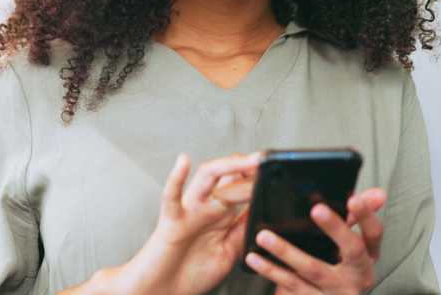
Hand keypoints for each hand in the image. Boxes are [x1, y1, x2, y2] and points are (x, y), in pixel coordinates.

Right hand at [112, 151, 261, 294]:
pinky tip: (182, 162)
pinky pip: (172, 197)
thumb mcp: (228, 253)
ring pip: (206, 178)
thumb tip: (263, 213)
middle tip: (268, 161)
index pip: (241, 187)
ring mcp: (189, 210)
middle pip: (229, 177)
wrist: (162, 289)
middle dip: (249, 169)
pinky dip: (176, 179)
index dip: (258, 178)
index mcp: (220, 214)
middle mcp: (206, 207)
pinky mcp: (171, 220)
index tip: (278, 170)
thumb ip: (242, 232)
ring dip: (227, 166)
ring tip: (247, 160)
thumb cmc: (190, 272)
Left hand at [244, 188, 386, 294]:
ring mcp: (336, 291)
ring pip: (313, 269)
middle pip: (351, 250)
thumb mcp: (353, 246)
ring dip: (288, 251)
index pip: (374, 233)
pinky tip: (255, 258)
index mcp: (367, 256)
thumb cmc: (341, 268)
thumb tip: (378, 193)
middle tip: (316, 209)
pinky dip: (271, 271)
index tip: (353, 198)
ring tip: (265, 235)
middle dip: (336, 228)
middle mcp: (357, 276)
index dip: (366, 215)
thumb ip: (358, 217)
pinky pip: (291, 285)